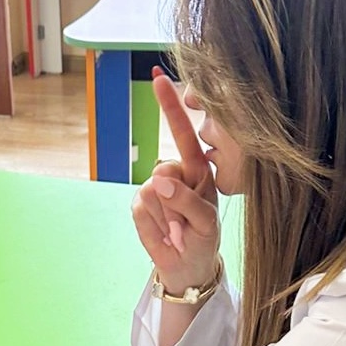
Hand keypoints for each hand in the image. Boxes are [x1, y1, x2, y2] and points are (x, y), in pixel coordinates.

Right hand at [132, 67, 219, 291]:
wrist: (187, 267)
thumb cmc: (204, 238)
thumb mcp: (206, 222)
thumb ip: (187, 201)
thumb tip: (157, 181)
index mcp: (198, 169)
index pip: (182, 133)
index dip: (171, 107)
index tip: (159, 79)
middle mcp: (175, 174)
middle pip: (164, 170)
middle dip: (176, 202)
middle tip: (187, 224)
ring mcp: (155, 190)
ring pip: (152, 192)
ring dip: (168, 219)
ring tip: (179, 231)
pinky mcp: (139, 206)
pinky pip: (140, 208)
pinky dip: (153, 226)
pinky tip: (165, 235)